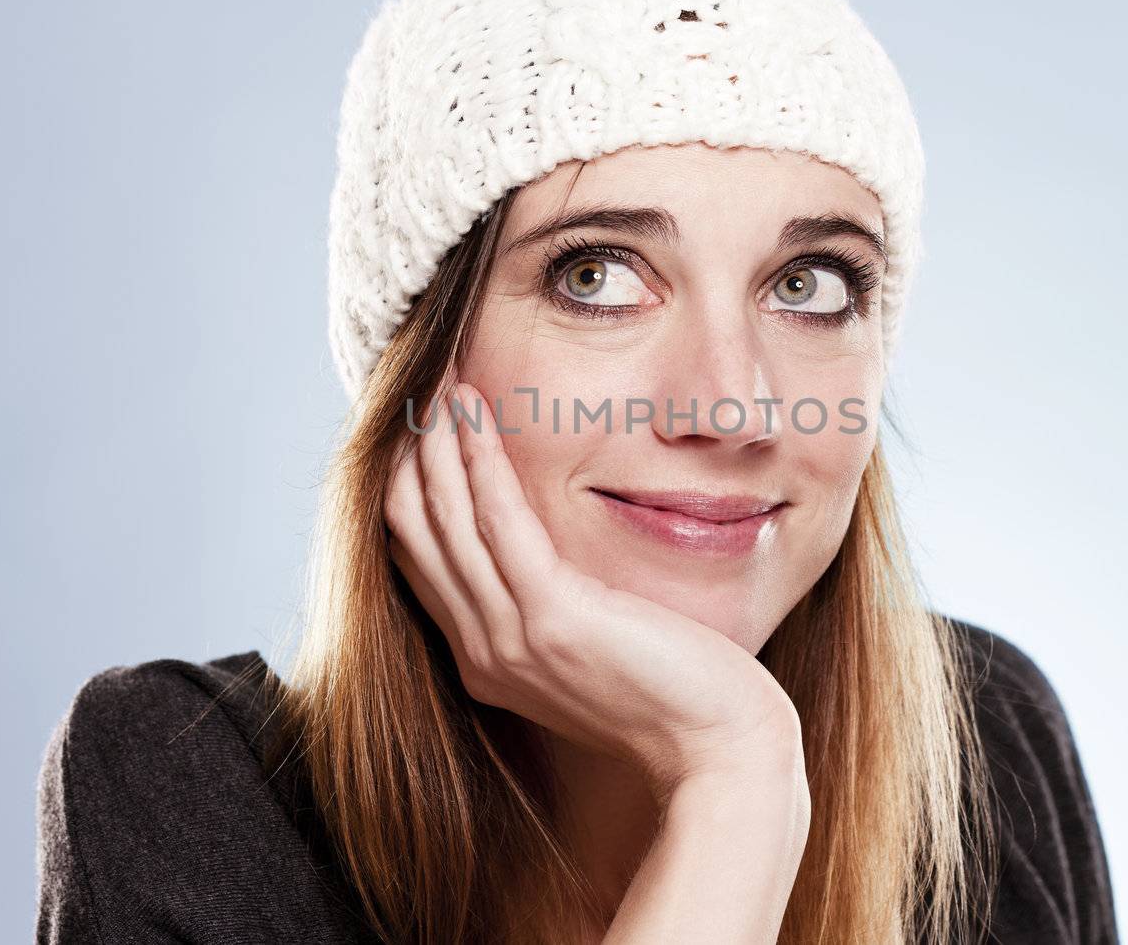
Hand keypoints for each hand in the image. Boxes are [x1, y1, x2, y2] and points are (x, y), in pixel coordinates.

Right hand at [384, 375, 802, 794]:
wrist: (718, 748)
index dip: (409, 484)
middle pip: (414, 531)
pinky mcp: (551, 619)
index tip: (417, 423)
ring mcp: (509, 640)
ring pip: (444, 519)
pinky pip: (497, 521)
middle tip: (419, 385)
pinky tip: (474, 409)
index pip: (418, 556)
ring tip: (441, 380)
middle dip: (411, 452)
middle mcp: (482, 652)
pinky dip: (478, 459)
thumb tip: (540, 544)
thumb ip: (551, 603)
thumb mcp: (592, 643)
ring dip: (437, 442)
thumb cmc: (672, 690)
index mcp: (485, 659)